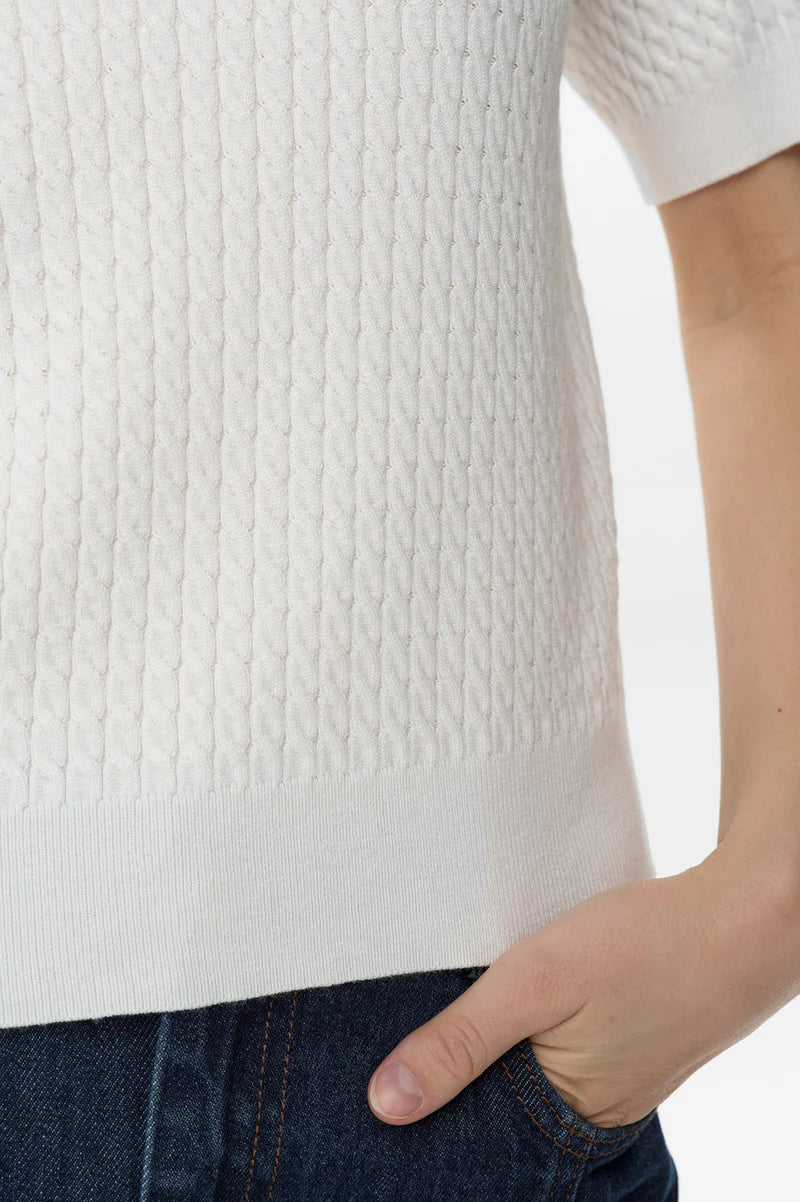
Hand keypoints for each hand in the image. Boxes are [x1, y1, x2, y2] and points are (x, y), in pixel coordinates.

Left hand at [366, 836, 799, 1126]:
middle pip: (501, 1107)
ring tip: (450, 1006)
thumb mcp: (537, 980)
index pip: (476, 1133)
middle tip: (404, 1028)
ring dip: (494, 1046)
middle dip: (457, 1074)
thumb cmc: (647, 943)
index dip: (429, 1103)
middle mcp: (597, 1113)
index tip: (377, 1077)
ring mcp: (619, 1079)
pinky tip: (513, 999)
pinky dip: (531, 1031)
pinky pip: (562, 1053)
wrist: (748, 913)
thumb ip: (462, 1040)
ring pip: (530, 1075)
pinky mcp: (630, 1044)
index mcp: (574, 1116)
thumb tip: (384, 1104)